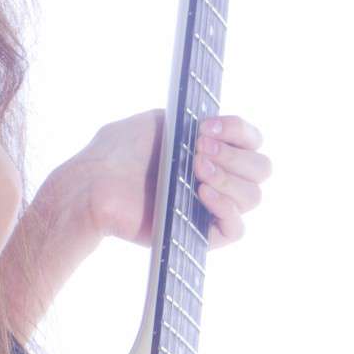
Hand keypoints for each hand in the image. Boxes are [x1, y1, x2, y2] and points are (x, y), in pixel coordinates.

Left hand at [73, 108, 271, 249]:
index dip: (238, 130)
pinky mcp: (200, 233)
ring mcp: (210, 207)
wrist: (92, 184)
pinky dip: (226, 208)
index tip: (205, 127)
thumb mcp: (156, 121)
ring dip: (229, 178)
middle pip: (261, 168)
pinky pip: (236, 229)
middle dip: (234, 155)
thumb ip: (190, 120)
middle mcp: (216, 177)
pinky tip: (202, 192)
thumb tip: (216, 126)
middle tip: (198, 150)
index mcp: (211, 149)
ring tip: (195, 170)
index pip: (251, 140)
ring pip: (253, 196)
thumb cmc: (117, 153)